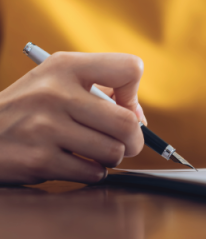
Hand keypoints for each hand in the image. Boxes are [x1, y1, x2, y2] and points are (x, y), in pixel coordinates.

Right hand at [0, 52, 145, 183]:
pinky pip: (92, 172)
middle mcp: (55, 93)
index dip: (133, 93)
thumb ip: (103, 90)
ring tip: (93, 151)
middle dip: (134, 139)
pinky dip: (91, 172)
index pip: (129, 68)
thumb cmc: (31, 108)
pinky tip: (74, 163)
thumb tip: (140, 118)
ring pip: (113, 151)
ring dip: (111, 157)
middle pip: (128, 122)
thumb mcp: (59, 81)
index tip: (122, 106)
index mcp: (66, 66)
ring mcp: (45, 127)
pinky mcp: (39, 159)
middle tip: (125, 143)